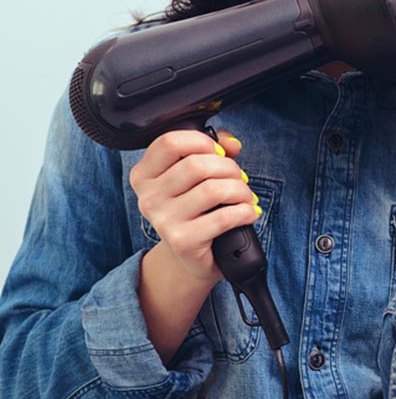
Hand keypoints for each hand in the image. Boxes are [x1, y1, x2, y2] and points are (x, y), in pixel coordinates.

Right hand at [129, 130, 259, 284]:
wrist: (189, 256)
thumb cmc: (195, 207)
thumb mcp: (198, 173)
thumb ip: (214, 148)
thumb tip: (231, 144)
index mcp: (144, 175)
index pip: (170, 142)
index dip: (201, 141)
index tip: (218, 152)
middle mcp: (148, 198)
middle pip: (197, 165)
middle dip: (229, 168)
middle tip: (240, 179)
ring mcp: (163, 221)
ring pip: (213, 189)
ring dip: (240, 190)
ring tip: (245, 197)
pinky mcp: (183, 241)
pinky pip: (223, 217)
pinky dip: (244, 211)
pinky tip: (248, 213)